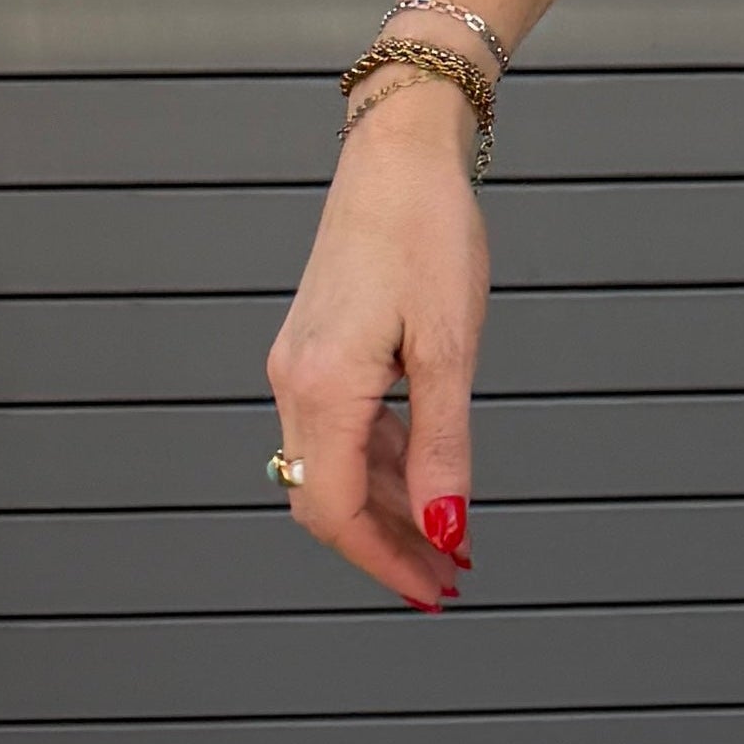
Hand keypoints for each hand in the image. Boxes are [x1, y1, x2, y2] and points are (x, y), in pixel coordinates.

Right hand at [264, 86, 486, 605]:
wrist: (399, 153)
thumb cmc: (427, 233)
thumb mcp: (449, 349)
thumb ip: (444, 447)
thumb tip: (446, 528)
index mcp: (320, 387)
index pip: (337, 512)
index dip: (385, 561)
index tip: (434, 589)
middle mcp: (294, 383)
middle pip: (329, 500)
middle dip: (387, 547)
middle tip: (447, 579)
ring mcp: (300, 365)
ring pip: (338, 467)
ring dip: (390, 509)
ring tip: (449, 540)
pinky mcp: (317, 348)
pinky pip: (344, 428)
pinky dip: (385, 463)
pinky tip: (427, 478)